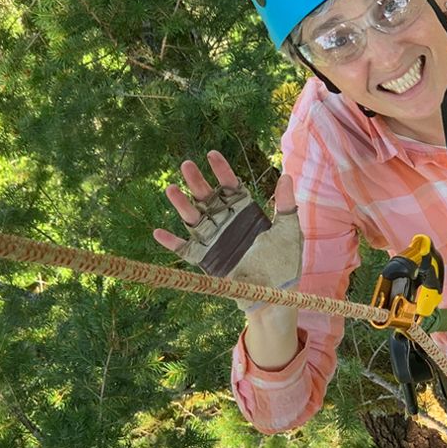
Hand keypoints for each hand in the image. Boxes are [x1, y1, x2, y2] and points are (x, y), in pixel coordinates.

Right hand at [154, 151, 301, 312]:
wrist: (275, 293)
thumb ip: (285, 205)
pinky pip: (185, 249)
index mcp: (244, 211)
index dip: (221, 170)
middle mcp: (225, 221)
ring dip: (182, 205)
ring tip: (171, 189)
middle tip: (186, 164)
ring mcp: (214, 239)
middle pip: (207, 197)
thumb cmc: (284, 262)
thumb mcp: (288, 231)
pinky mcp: (206, 259)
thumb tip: (286, 176)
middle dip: (197, 181)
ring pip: (194, 218)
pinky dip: (171, 242)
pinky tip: (158, 232)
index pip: (230, 186)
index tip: (212, 154)